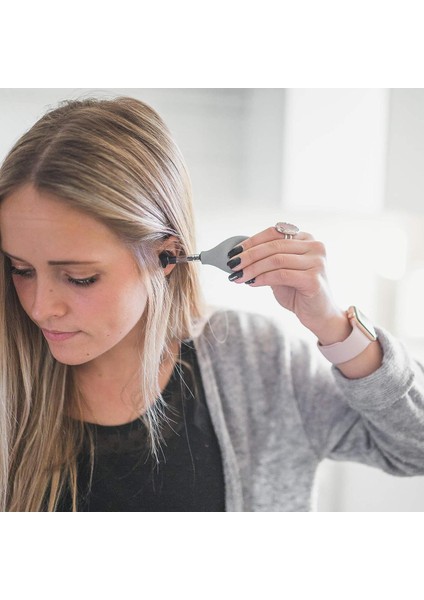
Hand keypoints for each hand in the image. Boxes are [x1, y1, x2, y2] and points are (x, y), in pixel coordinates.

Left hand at [227, 225, 346, 337]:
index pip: (275, 232)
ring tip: (238, 276)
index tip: (233, 252)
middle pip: (274, 245)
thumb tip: (238, 256)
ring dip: (253, 268)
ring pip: (276, 259)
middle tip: (232, 265)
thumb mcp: (280, 271)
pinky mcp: (314, 279)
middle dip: (249, 255)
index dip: (252, 241)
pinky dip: (263, 278)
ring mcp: (317, 262)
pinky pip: (281, 274)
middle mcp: (315, 246)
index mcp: (307, 239)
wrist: (319, 316)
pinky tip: (251, 283)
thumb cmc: (299, 293)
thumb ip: (267, 260)